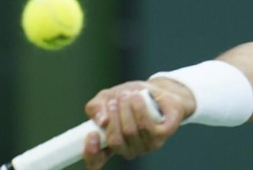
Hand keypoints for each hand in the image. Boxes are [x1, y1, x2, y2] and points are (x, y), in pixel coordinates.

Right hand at [81, 78, 195, 168]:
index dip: (91, 153)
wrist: (158, 90)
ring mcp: (145, 146)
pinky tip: (138, 97)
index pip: (96, 162)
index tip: (92, 134)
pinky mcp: (161, 137)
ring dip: (126, 109)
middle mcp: (128, 150)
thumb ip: (96, 107)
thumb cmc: (131, 97)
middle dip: (113, 116)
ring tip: (128, 95)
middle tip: (114, 101)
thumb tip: (101, 120)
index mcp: (111, 145)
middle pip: (115, 141)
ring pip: (130, 132)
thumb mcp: (107, 97)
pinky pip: (146, 126)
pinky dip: (139, 108)